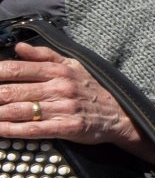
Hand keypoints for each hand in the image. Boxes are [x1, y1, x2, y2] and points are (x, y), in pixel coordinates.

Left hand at [0, 42, 152, 160]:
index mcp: (58, 70)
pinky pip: (33, 129)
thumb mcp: (73, 65)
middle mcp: (59, 87)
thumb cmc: (92, 90)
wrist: (119, 115)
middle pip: (11, 91)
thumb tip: (19, 47)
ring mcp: (62, 108)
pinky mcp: (67, 127)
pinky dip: (12, 130)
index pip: (16, 69)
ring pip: (19, 111)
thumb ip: (44, 55)